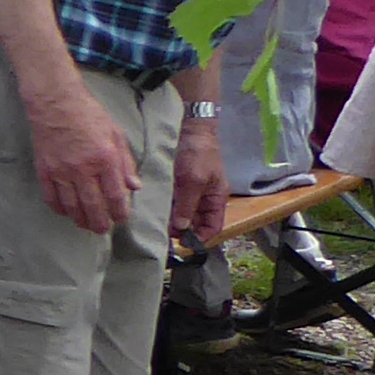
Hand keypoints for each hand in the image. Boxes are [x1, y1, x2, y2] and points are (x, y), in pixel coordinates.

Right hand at [24, 85, 142, 235]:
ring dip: (80, 220)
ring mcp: (61, 171)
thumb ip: (126, 162)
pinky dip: (59, 209)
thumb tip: (134, 187)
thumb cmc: (89, 115)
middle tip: (102, 230)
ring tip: (85, 224)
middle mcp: (83, 168)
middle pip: (93, 206)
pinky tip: (66, 212)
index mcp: (105, 158)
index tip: (121, 218)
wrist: (55, 102)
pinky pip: (51, 198)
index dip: (119, 212)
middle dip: (100, 223)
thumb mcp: (116, 134)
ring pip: (72, 206)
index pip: (115, 195)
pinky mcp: (44, 170)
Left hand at [170, 119, 225, 250]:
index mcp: (217, 199)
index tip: (183, 244)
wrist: (191, 129)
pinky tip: (157, 212)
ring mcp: (193, 192)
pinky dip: (168, 209)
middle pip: (197, 224)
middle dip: (183, 231)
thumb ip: (188, 206)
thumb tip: (181, 228)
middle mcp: (206, 198)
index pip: (213, 227)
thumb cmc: (198, 153)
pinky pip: (175, 203)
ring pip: (184, 215)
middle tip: (165, 235)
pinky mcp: (181, 186)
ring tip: (160, 226)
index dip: (201, 238)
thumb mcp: (193, 181)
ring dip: (174, 221)